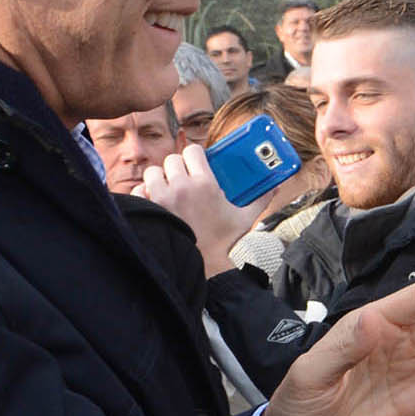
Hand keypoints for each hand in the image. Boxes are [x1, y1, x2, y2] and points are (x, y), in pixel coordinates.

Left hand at [139, 145, 258, 273]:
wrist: (200, 265)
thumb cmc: (222, 241)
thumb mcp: (245, 218)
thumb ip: (261, 199)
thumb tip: (275, 187)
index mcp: (205, 184)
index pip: (193, 150)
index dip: (194, 155)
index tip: (196, 162)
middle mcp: (181, 187)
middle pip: (171, 159)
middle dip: (177, 167)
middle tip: (183, 179)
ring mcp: (161, 198)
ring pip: (153, 172)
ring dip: (159, 178)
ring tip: (167, 190)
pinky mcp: (148, 209)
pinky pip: (139, 190)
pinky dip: (145, 194)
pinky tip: (155, 202)